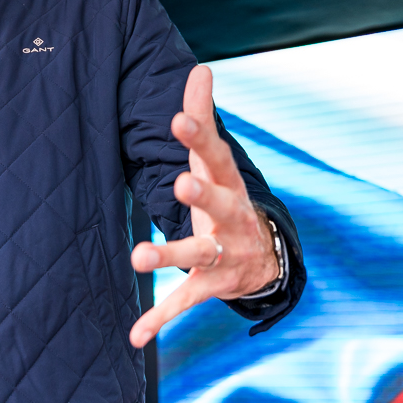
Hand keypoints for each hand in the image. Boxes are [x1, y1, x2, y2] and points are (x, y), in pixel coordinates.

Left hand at [128, 65, 279, 347]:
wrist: (266, 259)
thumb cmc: (228, 197)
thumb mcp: (218, 160)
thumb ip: (204, 117)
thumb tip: (199, 67)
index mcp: (228, 183)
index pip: (215, 155)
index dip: (198, 137)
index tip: (179, 118)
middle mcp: (231, 218)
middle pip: (219, 204)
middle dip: (201, 196)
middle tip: (180, 183)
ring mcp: (224, 254)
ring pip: (198, 255)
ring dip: (169, 256)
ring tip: (137, 257)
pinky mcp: (212, 287)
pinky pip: (184, 302)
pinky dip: (160, 318)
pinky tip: (136, 335)